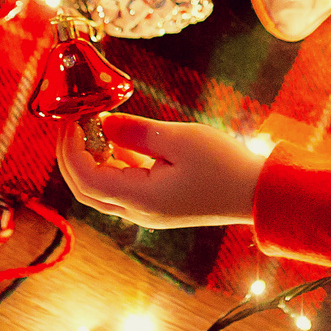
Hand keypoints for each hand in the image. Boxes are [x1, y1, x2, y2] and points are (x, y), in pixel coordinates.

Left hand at [55, 115, 262, 231]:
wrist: (259, 194)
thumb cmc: (224, 165)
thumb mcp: (178, 139)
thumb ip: (136, 132)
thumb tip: (102, 123)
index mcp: (140, 199)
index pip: (85, 178)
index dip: (71, 147)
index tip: (73, 117)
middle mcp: (137, 212)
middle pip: (85, 189)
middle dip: (72, 154)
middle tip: (73, 120)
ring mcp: (146, 212)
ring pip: (100, 190)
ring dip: (90, 158)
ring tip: (93, 124)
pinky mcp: (156, 206)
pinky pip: (121, 187)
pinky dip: (111, 164)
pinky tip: (116, 138)